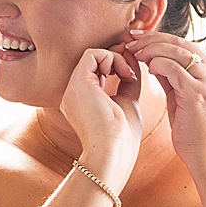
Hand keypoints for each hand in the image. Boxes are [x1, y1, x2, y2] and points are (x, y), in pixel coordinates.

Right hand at [59, 45, 142, 189]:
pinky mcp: (78, 83)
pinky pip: (93, 54)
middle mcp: (73, 93)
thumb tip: (132, 64)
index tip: (133, 75)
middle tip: (133, 70)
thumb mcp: (126, 103)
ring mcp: (72, 88)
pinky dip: (113, 58)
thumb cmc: (121, 138)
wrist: (113, 152)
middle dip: (117, 58)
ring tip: (129, 76)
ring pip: (93, 54)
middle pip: (94, 61)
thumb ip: (126, 84)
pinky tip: (124, 74)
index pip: (96, 70)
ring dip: (117, 58)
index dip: (116, 64)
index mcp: (82, 100)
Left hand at [125, 32, 205, 176]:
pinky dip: (157, 63)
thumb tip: (153, 59)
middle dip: (152, 38)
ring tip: (133, 52)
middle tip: (130, 39)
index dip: (159, 38)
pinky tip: (145, 68)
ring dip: (150, 49)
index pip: (184, 44)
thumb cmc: (193, 130)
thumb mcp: (181, 97)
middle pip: (180, 42)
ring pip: (176, 51)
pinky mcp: (199, 91)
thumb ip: (172, 76)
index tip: (137, 38)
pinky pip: (173, 67)